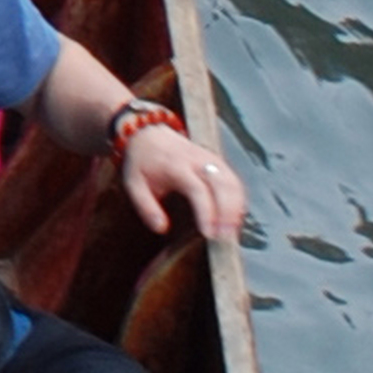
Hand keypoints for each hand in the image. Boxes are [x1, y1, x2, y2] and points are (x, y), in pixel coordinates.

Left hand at [114, 102, 243, 251]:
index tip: (208, 233)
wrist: (149, 135)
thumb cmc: (142, 162)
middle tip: (225, 237)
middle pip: (222, 185)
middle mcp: (198, 160)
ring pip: (232, 182)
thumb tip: (161, 228)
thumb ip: (146, 207)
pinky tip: (235, 217)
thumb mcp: (133, 184)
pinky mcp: (218, 162)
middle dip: (228, 212)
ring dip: (236, 207)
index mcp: (177, 166)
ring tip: (232, 231)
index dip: (206, 211)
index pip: (198, 189)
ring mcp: (211, 159)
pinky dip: (238, 199)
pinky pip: (234, 181)